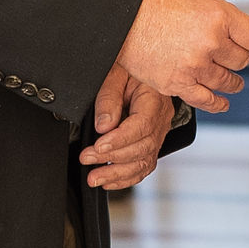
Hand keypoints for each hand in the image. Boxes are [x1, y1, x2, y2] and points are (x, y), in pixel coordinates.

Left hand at [81, 63, 178, 190]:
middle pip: (143, 147)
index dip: (120, 140)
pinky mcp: (150, 141)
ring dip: (118, 173)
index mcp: (155, 99)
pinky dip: (127, 177)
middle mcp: (161, 118)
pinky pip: (144, 164)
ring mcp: (158, 132)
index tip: (98, 146)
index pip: (141, 126)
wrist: (140, 65)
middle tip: (87, 158)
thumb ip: (109, 99)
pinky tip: (109, 181)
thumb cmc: (128, 66)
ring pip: (144, 160)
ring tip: (95, 178)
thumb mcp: (115, 73)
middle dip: (113, 158)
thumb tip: (104, 126)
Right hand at [120, 0, 248, 113]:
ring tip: (231, 80)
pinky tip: (222, 102)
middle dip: (238, 59)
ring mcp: (194, 65)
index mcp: (218, 15)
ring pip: (227, 81)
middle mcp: (210, 42)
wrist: (120, 16)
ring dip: (230, 82)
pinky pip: (206, 100)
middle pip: (241, 61)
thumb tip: (239, 33)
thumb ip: (219, 18)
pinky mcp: (177, 83)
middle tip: (230, 56)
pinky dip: (218, 103)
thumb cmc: (153, 2)